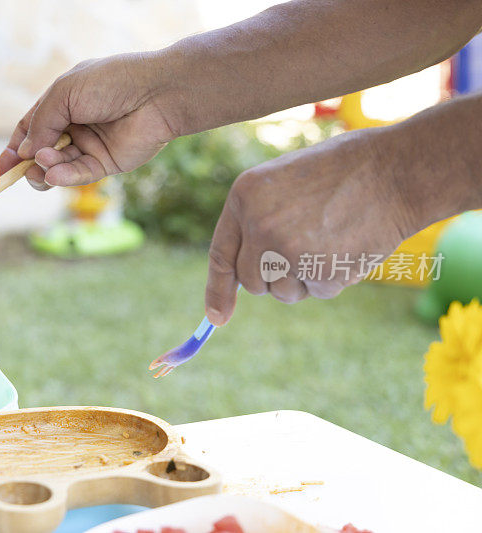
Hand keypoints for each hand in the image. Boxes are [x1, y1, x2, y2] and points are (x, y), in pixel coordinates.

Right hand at [0, 52, 179, 188]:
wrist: (157, 93)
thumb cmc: (111, 82)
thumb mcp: (64, 94)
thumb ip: (41, 123)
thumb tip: (25, 152)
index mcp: (63, 102)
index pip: (30, 129)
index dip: (15, 149)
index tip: (1, 170)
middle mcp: (75, 125)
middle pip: (42, 152)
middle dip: (28, 164)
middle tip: (21, 172)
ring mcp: (91, 145)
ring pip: (59, 166)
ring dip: (46, 169)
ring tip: (44, 165)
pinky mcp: (107, 163)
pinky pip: (80, 174)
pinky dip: (64, 177)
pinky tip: (54, 175)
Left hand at [205, 129, 413, 324]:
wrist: (397, 169)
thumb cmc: (346, 171)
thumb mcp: (286, 181)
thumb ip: (260, 219)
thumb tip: (245, 271)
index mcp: (244, 196)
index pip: (221, 254)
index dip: (218, 289)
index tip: (217, 317)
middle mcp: (257, 224)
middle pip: (252, 281)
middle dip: (274, 278)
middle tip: (305, 251)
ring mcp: (285, 250)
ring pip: (283, 292)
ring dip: (305, 279)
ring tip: (331, 240)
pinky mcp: (318, 271)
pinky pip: (318, 291)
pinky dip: (334, 278)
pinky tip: (349, 246)